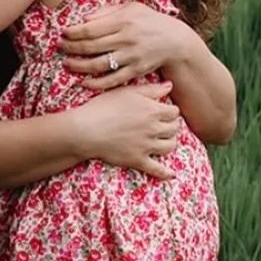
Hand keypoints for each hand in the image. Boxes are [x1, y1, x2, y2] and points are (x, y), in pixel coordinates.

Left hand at [59, 0, 195, 90]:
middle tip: (60, 48)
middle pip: (91, 46)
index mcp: (124, 21)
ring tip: (67, 63)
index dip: (73, 32)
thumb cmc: (150, 21)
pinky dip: (96, 83)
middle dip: (72, 48)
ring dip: (79, 65)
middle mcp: (126, 39)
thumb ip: (108, 12)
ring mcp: (131, 57)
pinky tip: (84, 82)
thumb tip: (84, 19)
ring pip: (99, 64)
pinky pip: (112, 80)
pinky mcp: (135, 72)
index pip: (91, 28)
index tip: (63, 33)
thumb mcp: (132, 8)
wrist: (176, 41)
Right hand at [60, 81, 181, 179]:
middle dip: (172, 126)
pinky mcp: (138, 160)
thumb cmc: (103, 107)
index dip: (170, 111)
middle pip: (174, 128)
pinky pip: (157, 169)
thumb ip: (150, 89)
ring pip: (170, 146)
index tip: (164, 112)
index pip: (174, 112)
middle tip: (165, 125)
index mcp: (152, 110)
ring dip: (170, 142)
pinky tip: (171, 174)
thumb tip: (170, 86)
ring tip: (164, 140)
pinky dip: (165, 173)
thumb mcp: (126, 91)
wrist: (85, 130)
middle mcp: (154, 128)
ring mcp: (147, 146)